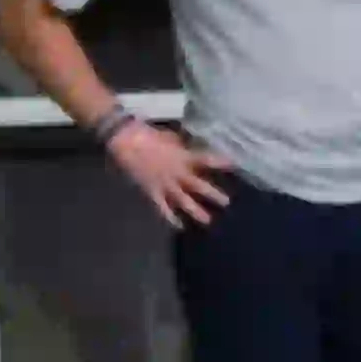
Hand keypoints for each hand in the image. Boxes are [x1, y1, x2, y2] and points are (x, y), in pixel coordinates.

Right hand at [108, 117, 234, 226]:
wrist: (125, 139)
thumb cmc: (148, 134)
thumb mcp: (171, 138)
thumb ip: (183, 146)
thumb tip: (192, 147)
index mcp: (183, 157)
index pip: (206, 160)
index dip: (221, 163)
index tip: (235, 167)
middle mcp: (177, 173)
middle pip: (198, 186)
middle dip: (213, 195)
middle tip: (227, 203)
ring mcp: (165, 184)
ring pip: (183, 200)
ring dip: (196, 211)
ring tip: (208, 220)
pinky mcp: (152, 191)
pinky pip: (163, 207)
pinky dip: (170, 217)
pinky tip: (179, 226)